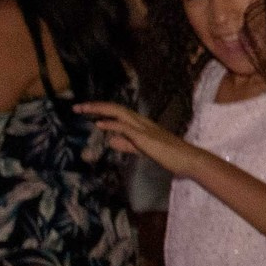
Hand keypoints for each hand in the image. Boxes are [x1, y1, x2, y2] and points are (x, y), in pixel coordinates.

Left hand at [78, 102, 206, 178]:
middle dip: (96, 106)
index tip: (86, 111)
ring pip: (119, 113)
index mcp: (142, 124)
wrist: (188, 159)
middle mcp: (142, 122)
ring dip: (100, 110)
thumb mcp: (143, 149)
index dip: (102, 110)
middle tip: (77, 107)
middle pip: (116, 108)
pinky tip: (99, 124)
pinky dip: (111, 124)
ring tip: (83, 109)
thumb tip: (111, 140)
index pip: (119, 112)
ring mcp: (144, 128)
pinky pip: (125, 127)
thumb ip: (127, 144)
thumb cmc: (170, 155)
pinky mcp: (145, 137)